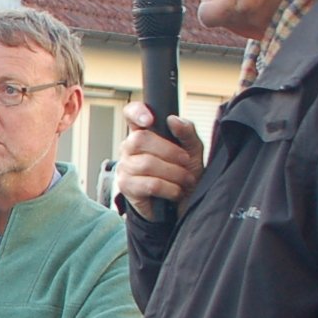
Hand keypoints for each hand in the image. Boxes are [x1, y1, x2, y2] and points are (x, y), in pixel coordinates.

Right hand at [115, 102, 205, 221]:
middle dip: (170, 151)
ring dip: (174, 173)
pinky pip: (150, 184)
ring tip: (185, 180)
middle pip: (140, 139)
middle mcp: (129, 147)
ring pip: (147, 164)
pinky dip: (169, 188)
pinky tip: (176, 191)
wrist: (181, 205)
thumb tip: (173, 119)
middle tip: (185, 161)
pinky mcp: (126, 187)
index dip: (137, 112)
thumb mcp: (192, 150)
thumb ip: (187, 132)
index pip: (131, 114)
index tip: (150, 119)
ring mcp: (125, 167)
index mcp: (144, 133)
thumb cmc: (183, 173)